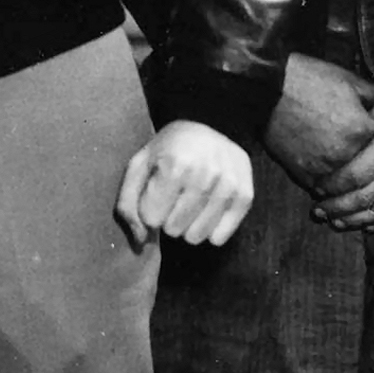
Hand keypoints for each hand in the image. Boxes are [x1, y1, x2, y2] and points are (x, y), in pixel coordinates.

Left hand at [114, 120, 253, 249]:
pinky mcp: (245, 193)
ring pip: (197, 235)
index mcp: (175, 164)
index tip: (154, 196)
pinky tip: (205, 219)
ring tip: (187, 210)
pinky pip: (222, 235)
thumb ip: (128, 204)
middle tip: (172, 202)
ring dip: (187, 229)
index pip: (152, 217)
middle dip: (167, 220)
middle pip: (174, 228)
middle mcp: (205, 174)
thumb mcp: (139, 167)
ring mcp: (228, 184)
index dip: (149, 210)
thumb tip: (140, 241)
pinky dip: (211, 233)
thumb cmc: (166, 152)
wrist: (205, 131)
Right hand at [263, 53, 373, 193]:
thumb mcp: (351, 81)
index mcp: (363, 130)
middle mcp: (347, 154)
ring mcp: (324, 167)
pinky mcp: (303, 174)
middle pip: (373, 173)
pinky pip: (325, 190)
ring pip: (349, 187)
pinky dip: (331, 189)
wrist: (267, 87)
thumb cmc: (308, 80)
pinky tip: (335, 186)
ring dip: (354, 187)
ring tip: (360, 186)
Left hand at [313, 62, 373, 233]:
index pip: (357, 174)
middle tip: (318, 212)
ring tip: (337, 223)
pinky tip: (372, 225)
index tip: (317, 187)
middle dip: (340, 208)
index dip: (334, 186)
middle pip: (368, 198)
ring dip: (360, 220)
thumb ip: (372, 114)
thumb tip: (349, 131)